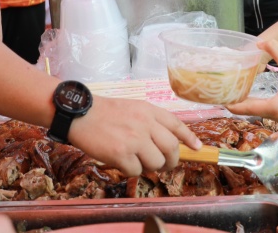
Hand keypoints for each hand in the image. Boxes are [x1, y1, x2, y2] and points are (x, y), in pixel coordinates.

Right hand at [68, 96, 201, 175]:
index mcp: (149, 111)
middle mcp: (145, 124)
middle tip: (164, 164)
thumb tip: (168, 142)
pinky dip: (131, 170)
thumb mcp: (134, 108)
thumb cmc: (106, 112)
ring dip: (150, 167)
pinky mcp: (122, 154)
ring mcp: (135, 139)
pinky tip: (121, 161)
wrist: (80, 114)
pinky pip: (137, 171)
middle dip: (171, 161)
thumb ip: (151, 121)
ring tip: (137, 161)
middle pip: (171, 148)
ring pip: (157, 163)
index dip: (189, 138)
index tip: (197, 148)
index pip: (177, 125)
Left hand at [227, 40, 277, 126]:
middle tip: (224, 92)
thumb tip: (259, 42)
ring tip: (236, 93)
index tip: (218, 99)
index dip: (231, 104)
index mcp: (276, 107)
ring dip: (250, 104)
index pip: (247, 107)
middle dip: (238, 102)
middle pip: (252, 111)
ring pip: (261, 112)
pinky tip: (253, 97)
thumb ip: (273, 49)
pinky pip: (270, 113)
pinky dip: (260, 105)